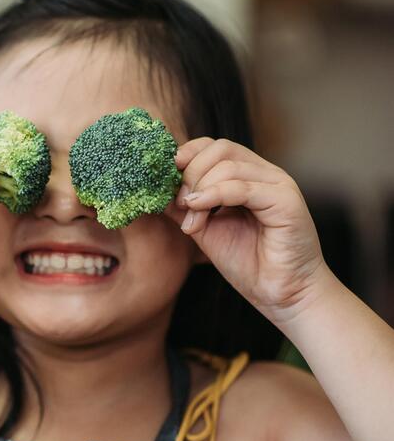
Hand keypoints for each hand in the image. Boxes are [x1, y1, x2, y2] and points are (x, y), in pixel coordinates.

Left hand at [165, 137, 329, 324]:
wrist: (281, 294)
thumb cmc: (247, 262)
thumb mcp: (204, 228)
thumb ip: (183, 206)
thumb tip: (154, 189)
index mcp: (247, 176)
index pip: (213, 146)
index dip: (186, 155)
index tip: (166, 177)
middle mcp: (265, 174)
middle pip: (219, 149)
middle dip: (190, 173)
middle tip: (180, 204)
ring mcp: (278, 184)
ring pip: (228, 166)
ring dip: (199, 191)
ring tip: (192, 220)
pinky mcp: (286, 200)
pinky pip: (243, 187)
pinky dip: (214, 195)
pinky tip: (198, 210)